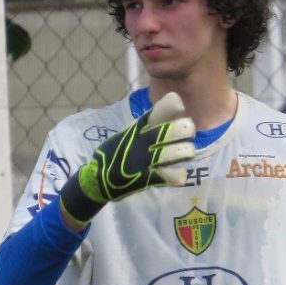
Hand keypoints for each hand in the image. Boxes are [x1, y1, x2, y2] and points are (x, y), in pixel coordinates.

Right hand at [59, 91, 195, 225]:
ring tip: (186, 153)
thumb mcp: (128, 133)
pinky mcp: (146, 179)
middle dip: (186, 129)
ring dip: (185, 152)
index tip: (179, 107)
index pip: (159, 109)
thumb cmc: (114, 153)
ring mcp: (145, 160)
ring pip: (177, 152)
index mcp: (138, 127)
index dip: (173, 106)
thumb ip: (147, 124)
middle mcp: (143, 141)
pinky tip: (178, 174)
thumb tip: (170, 107)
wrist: (97, 179)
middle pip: (174, 129)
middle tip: (188, 133)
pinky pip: (171, 176)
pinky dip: (177, 176)